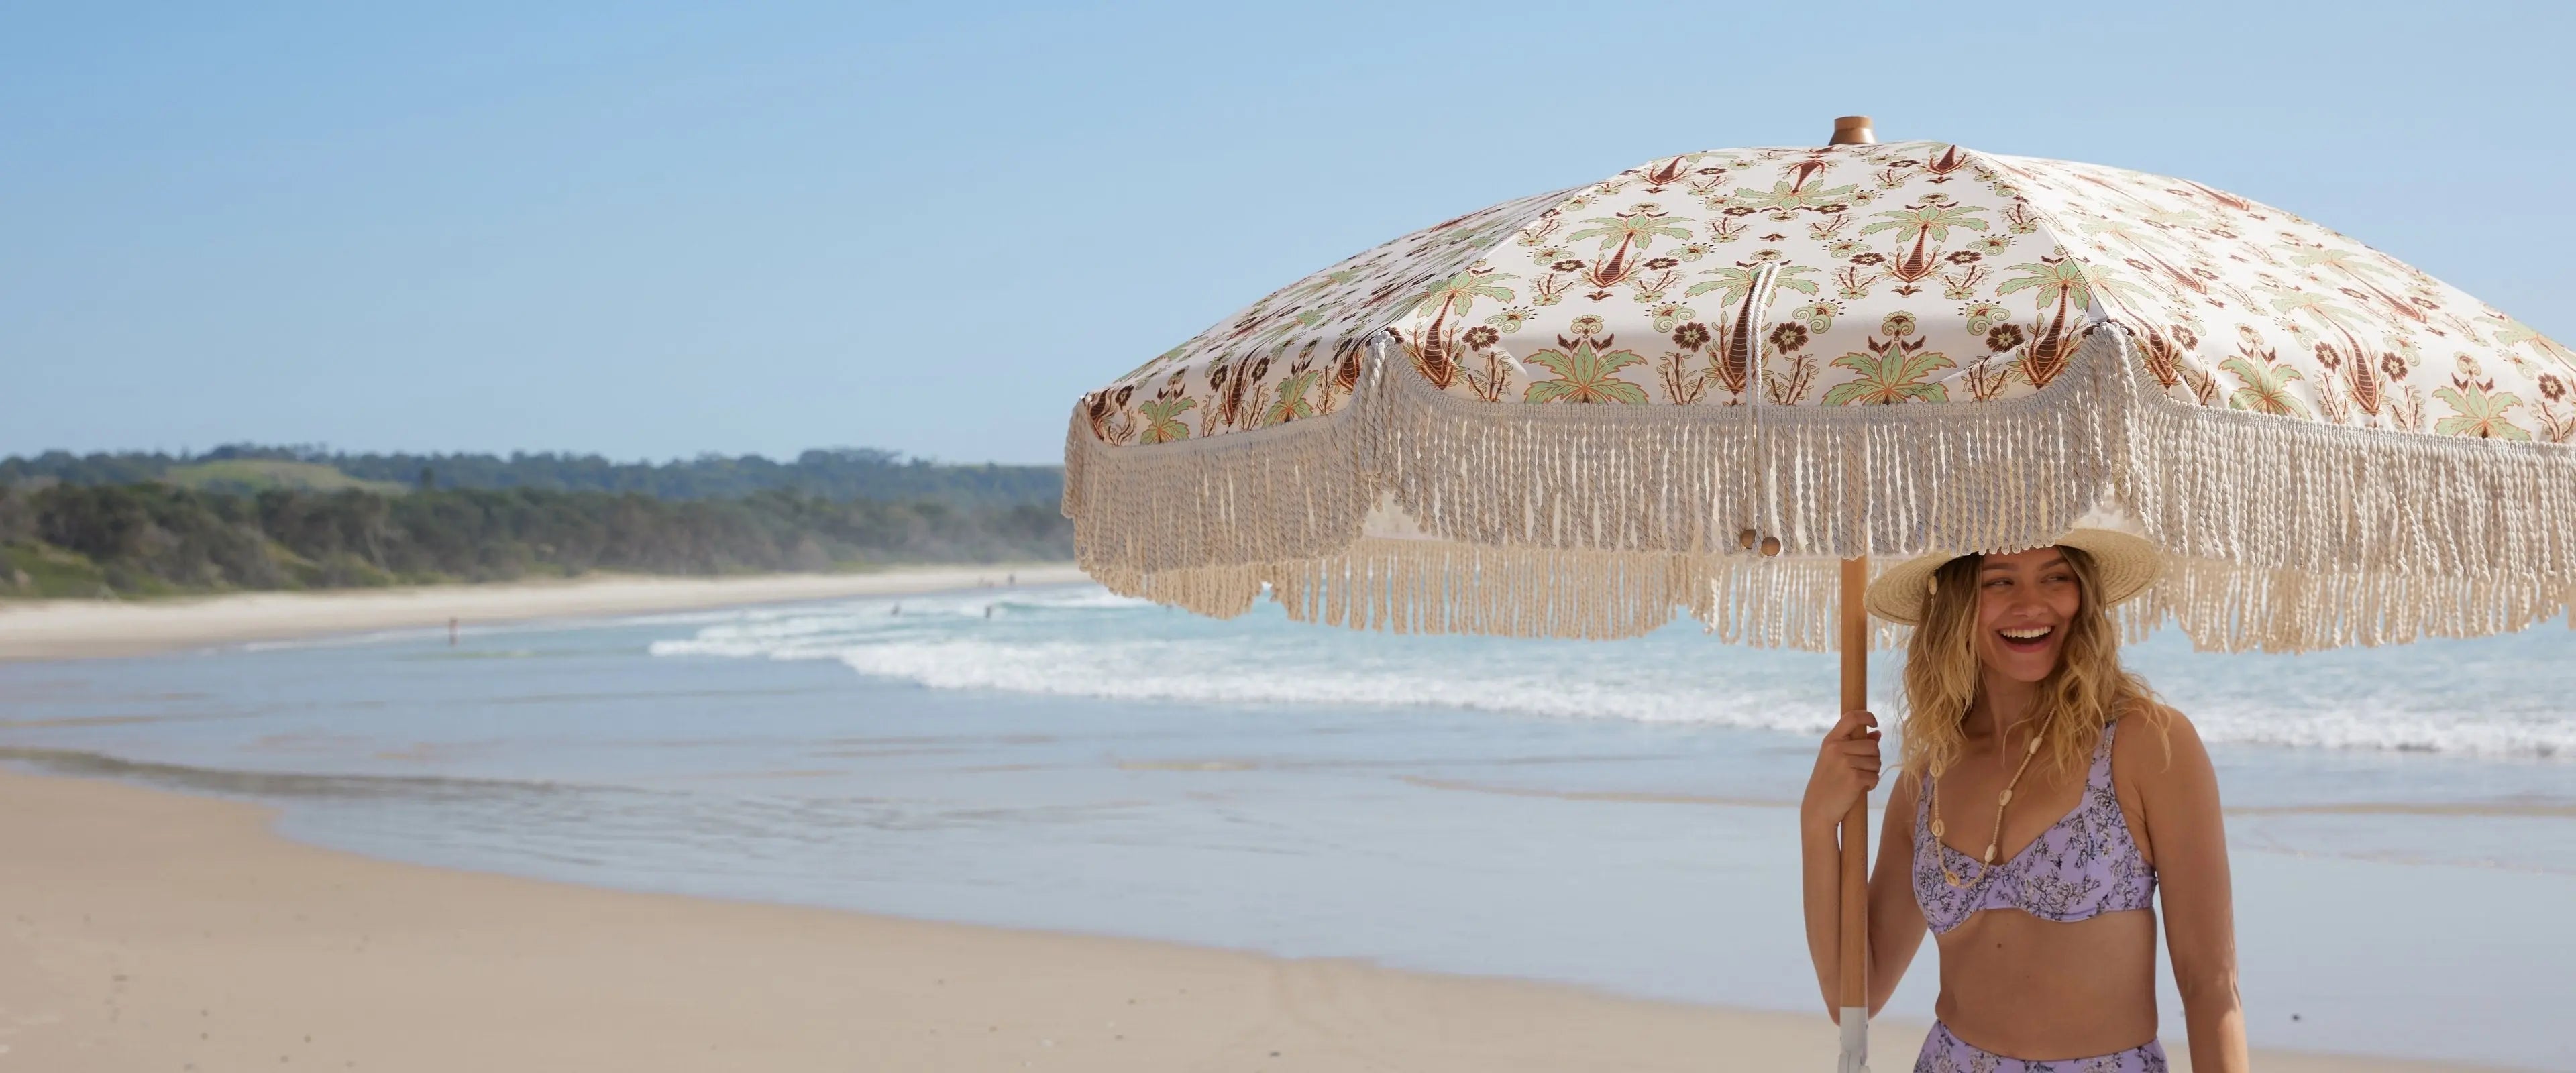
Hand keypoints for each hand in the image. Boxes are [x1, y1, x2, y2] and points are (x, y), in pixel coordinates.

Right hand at [1801, 709, 1880, 830]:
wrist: (1818, 809)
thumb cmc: (1828, 783)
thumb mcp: (1835, 760)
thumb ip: (1855, 744)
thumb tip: (1877, 733)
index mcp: (1830, 741)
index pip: (1851, 717)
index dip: (1867, 716)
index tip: (1874, 722)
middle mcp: (1837, 749)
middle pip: (1873, 746)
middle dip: (1873, 759)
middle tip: (1862, 770)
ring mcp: (1845, 763)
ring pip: (1876, 762)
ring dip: (1872, 772)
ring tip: (1857, 780)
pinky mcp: (1854, 778)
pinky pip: (1875, 777)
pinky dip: (1871, 784)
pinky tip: (1859, 789)